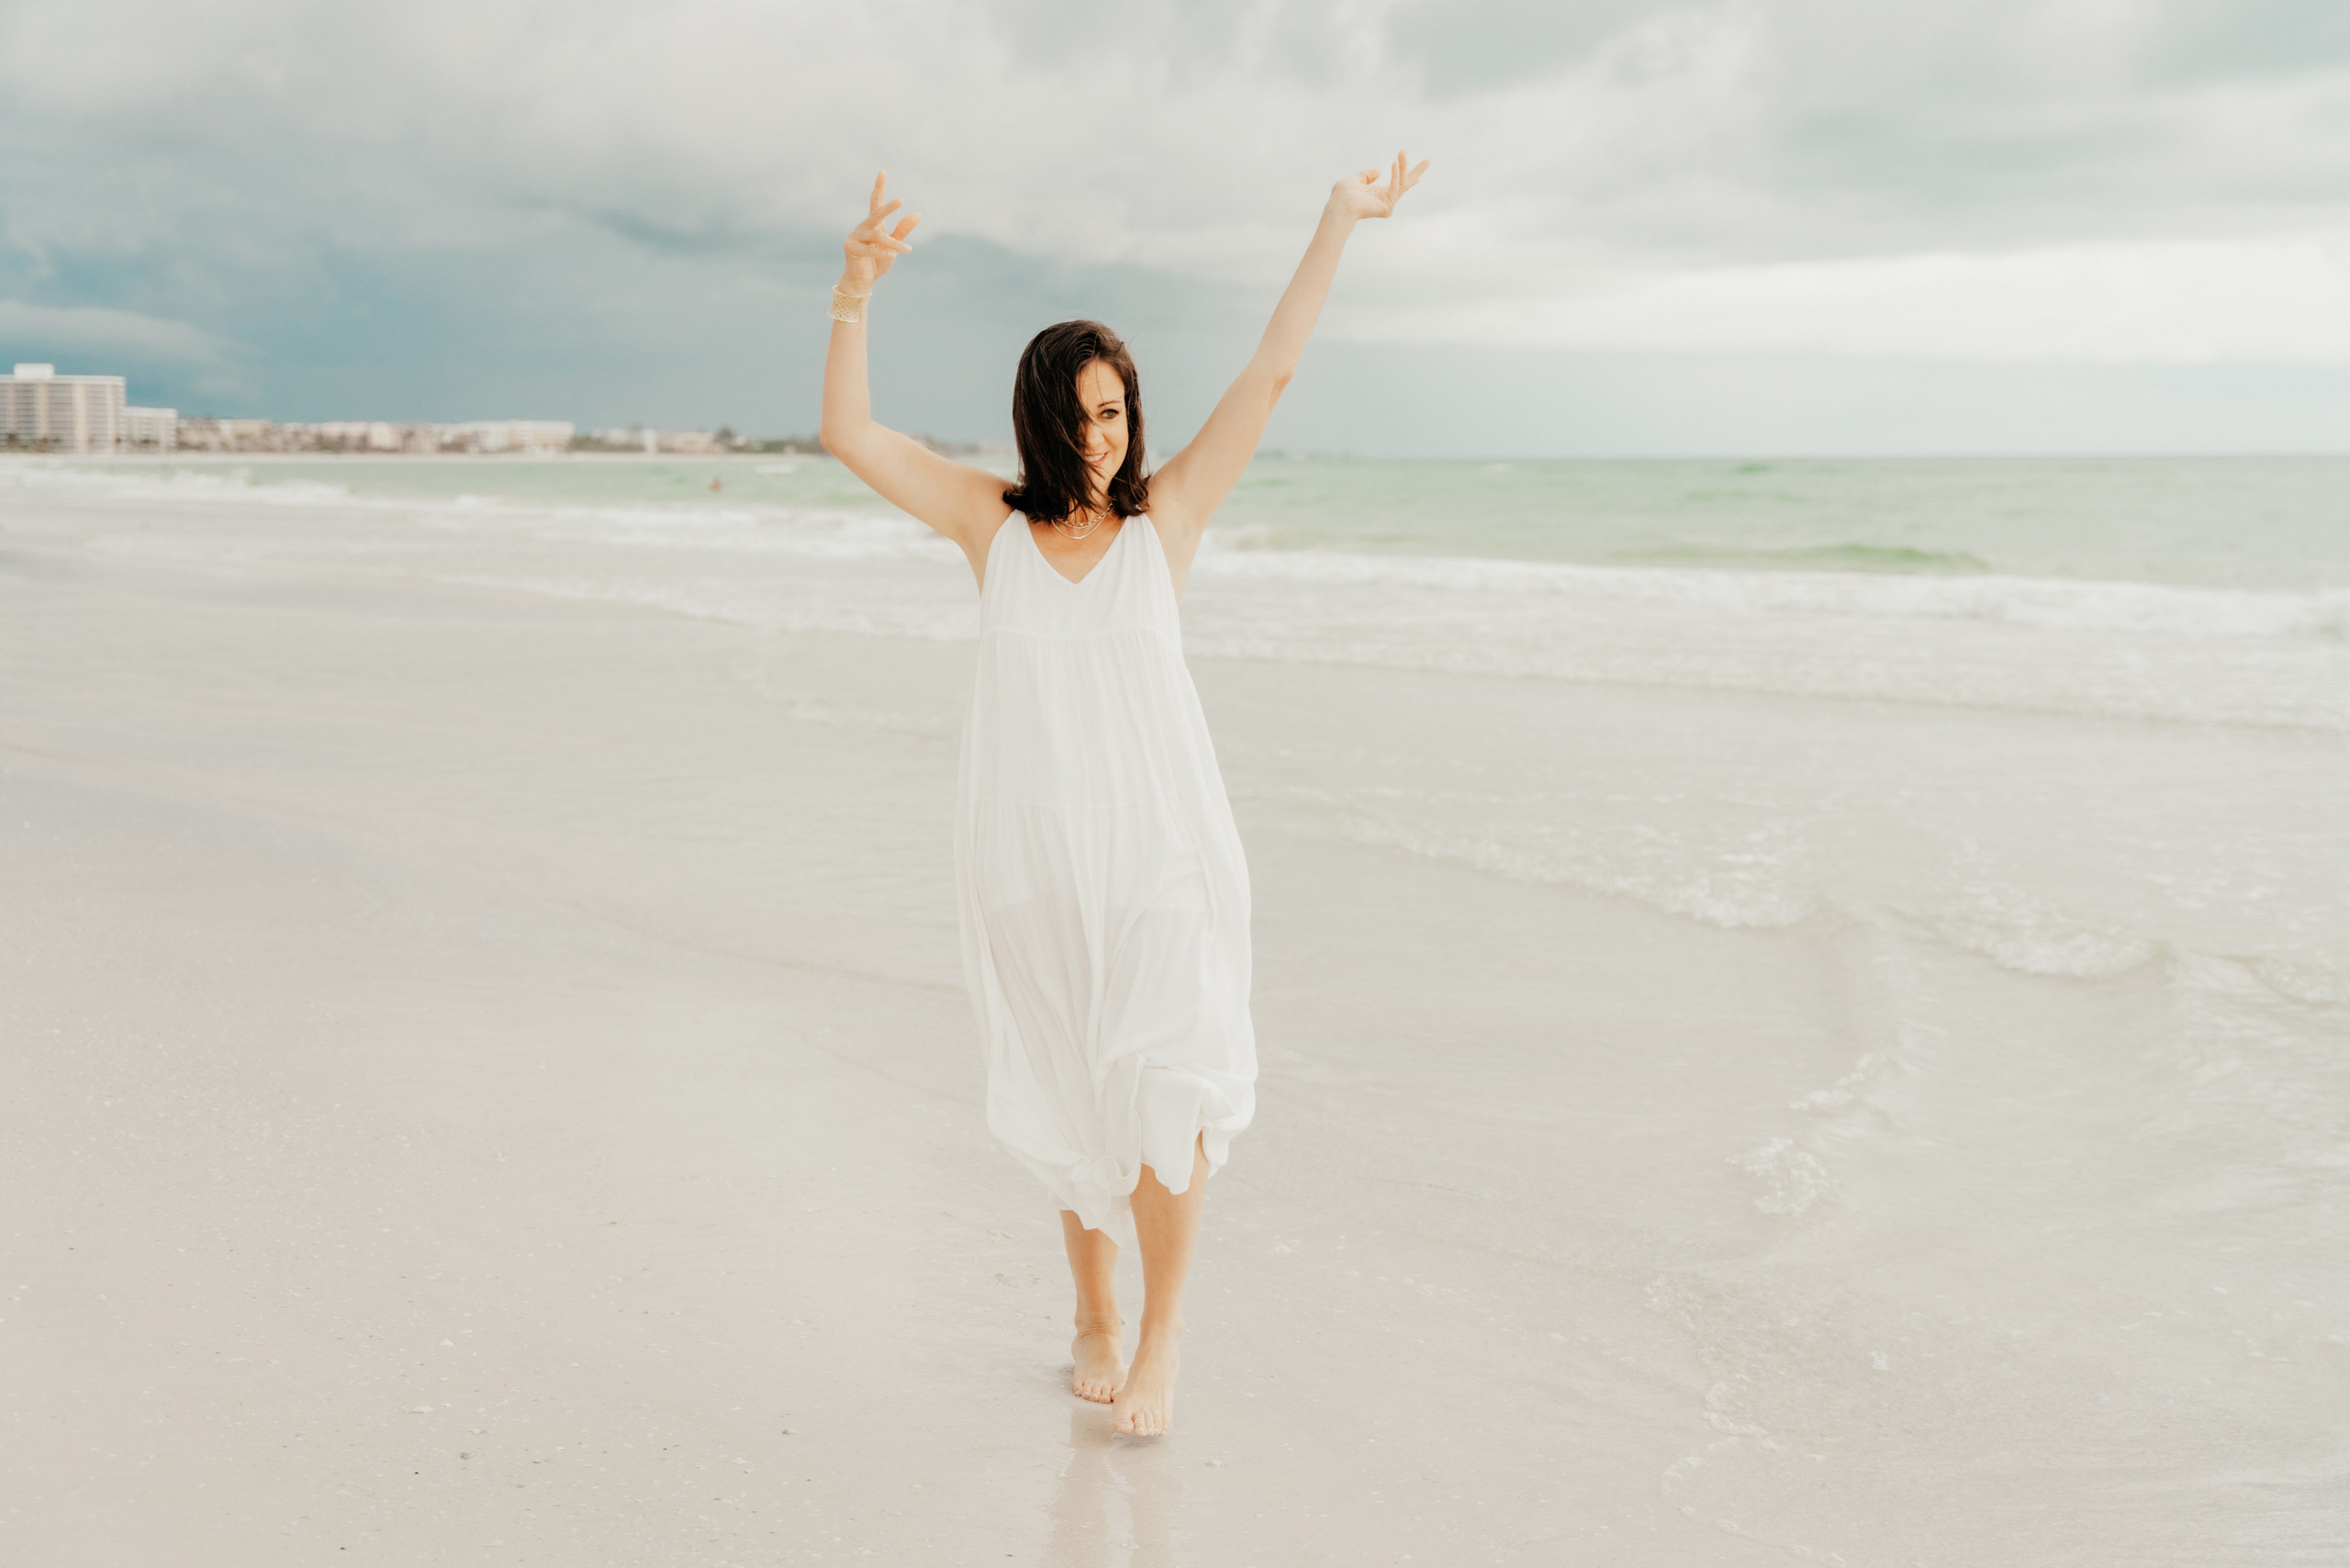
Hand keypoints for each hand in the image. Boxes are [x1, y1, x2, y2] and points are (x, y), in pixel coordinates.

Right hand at [841, 170, 920, 292]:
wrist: (862, 281)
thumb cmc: (878, 262)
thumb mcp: (894, 245)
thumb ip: (903, 230)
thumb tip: (918, 214)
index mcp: (874, 224)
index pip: (876, 201)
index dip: (879, 186)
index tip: (882, 171)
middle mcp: (863, 226)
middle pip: (876, 213)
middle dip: (888, 208)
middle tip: (901, 200)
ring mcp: (855, 236)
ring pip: (877, 236)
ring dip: (892, 243)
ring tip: (906, 250)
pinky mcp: (850, 248)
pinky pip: (868, 249)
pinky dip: (880, 253)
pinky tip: (891, 255)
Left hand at [1327, 150, 1428, 221]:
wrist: (1339, 205)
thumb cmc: (1343, 195)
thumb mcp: (1355, 180)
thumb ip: (1366, 176)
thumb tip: (1378, 172)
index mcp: (1378, 194)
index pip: (1396, 184)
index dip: (1406, 177)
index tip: (1420, 176)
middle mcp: (1385, 199)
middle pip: (1405, 184)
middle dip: (1416, 172)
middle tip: (1429, 161)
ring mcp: (1388, 204)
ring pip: (1401, 182)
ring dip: (1403, 166)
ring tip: (1402, 151)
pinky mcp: (1388, 207)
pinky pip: (1395, 187)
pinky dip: (1396, 175)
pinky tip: (1394, 163)